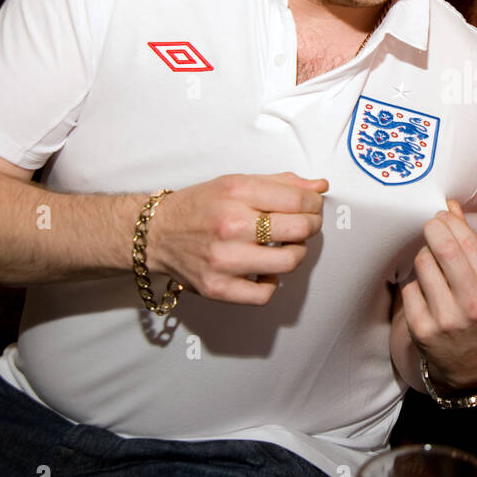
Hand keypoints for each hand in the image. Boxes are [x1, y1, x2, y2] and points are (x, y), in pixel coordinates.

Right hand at [147, 172, 326, 304]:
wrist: (157, 234)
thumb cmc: (200, 207)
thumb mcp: (237, 183)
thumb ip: (282, 184)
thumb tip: (320, 187)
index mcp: (237, 193)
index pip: (299, 201)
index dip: (315, 204)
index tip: (312, 207)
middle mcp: (231, 226)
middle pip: (300, 230)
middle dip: (311, 226)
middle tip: (305, 225)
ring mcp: (225, 260)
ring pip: (289, 262)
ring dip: (296, 253)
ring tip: (285, 246)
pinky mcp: (218, 288)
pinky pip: (265, 293)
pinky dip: (271, 282)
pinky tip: (263, 269)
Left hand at [400, 201, 476, 390]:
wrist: (474, 367)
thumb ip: (472, 242)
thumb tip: (451, 206)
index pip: (468, 241)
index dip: (450, 222)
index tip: (443, 217)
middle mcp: (474, 304)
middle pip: (443, 248)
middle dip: (433, 229)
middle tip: (431, 227)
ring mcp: (447, 319)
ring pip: (422, 264)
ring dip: (424, 257)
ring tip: (432, 265)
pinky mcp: (423, 330)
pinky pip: (410, 288)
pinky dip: (416, 285)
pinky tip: (427, 294)